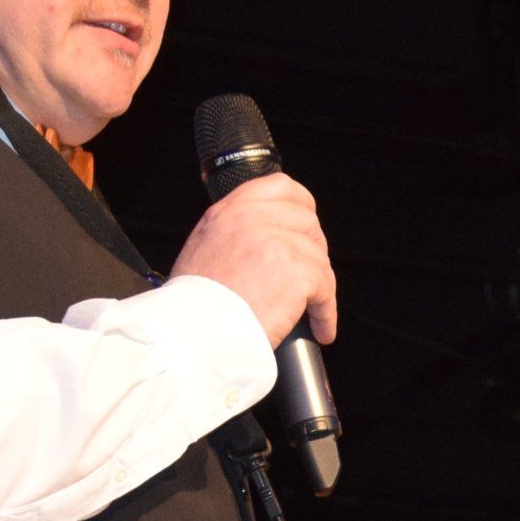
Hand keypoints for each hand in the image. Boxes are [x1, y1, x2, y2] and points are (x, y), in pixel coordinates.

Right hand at [169, 173, 335, 347]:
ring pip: (318, 259)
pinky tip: (321, 328)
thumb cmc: (193, 304)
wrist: (194, 333)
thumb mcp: (203, 248)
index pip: (281, 187)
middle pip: (307, 224)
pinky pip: (325, 288)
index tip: (308, 225)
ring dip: (319, 288)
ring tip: (312, 311)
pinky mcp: (296, 271)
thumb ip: (234, 232)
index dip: (302, 206)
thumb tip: (263, 239)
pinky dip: (326, 312)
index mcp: (231, 210)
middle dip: (313, 252)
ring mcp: (277, 242)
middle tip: (310, 277)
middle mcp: (254, 219)